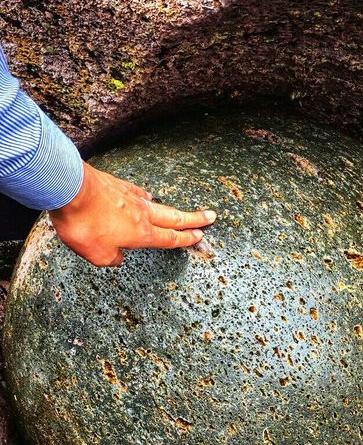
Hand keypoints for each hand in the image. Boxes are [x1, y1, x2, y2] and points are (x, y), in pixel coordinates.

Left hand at [48, 161, 215, 266]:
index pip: (170, 238)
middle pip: (173, 217)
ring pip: (158, 205)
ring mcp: (130, 197)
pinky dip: (145, 197)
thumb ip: (111, 259)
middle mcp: (141, 214)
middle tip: (210, 216)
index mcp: (141, 234)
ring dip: (172, 209)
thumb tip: (118, 257)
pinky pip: (137, 193)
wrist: (69, 188)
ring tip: (181, 211)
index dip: (186, 239)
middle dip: (194, 219)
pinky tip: (145, 196)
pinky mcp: (117, 185)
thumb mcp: (96, 254)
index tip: (200, 236)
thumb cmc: (84, 224)